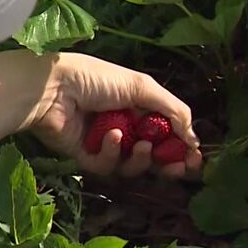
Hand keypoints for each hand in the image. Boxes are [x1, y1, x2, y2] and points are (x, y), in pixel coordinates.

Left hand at [28, 52, 202, 178]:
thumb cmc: (96, 79)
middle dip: (169, 163)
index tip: (195, 158)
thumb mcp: (141, 87)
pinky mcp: (86, 157)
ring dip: (141, 158)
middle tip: (180, 167)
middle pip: (153, 157)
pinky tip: (110, 137)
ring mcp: (105, 145)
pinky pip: (108, 166)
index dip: (182, 148)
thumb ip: (172, 110)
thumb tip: (193, 137)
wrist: (52, 88)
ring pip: (132, 166)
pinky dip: (113, 153)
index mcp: (138, 108)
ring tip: (141, 145)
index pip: (166, 134)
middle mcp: (124, 128)